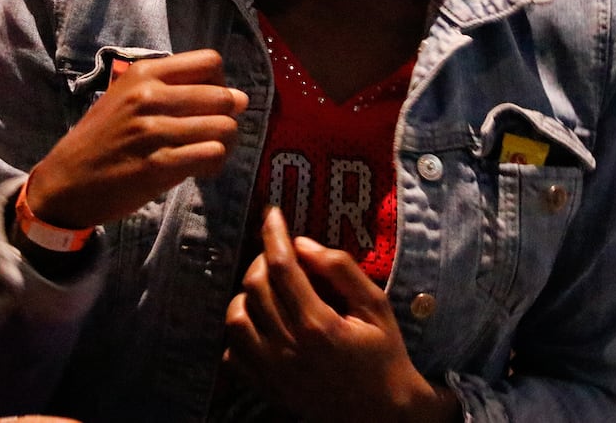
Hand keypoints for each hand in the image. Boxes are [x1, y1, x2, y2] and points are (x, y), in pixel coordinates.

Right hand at [25, 49, 247, 228]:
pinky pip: (212, 154)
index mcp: (144, 73)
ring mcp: (153, 130)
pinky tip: (200, 169)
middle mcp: (149, 96)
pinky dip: (214, 163)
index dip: (220, 84)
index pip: (210, 62)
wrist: (67, 181)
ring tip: (209, 153)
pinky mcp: (158, 165)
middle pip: (223, 96)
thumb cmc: (102, 138)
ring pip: (224, 127)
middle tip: (215, 133)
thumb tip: (238, 96)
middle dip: (228, 116)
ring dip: (225, 143)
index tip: (210, 103)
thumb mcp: (126, 97)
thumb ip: (171, 89)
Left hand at [223, 207, 458, 422]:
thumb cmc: (383, 355)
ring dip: (247, 293)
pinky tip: (260, 320)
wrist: (380, 414)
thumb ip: (340, 270)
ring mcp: (272, 371)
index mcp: (318, 324)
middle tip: (280, 253)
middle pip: (255, 286)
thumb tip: (302, 243)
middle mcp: (288, 347)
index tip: (272, 214)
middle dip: (263, 258)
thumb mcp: (375, 306)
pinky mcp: (265, 387)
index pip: (281, 266)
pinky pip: (232, 352)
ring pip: (236, 317)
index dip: (273, 234)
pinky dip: (240, 330)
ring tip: (269, 287)